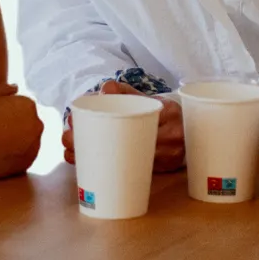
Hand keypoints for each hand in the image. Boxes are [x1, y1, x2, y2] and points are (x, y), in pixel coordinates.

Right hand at [0, 82, 43, 182]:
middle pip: (28, 122)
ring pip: (28, 139)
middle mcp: (37, 124)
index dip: (5, 112)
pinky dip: (17, 154)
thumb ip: (4, 88)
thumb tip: (16, 87)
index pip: (23, 106)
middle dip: (16, 125)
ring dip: (18, 139)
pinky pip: (26, 154)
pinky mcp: (29, 162)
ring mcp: (35, 145)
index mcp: (28, 105)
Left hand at [61, 81, 184, 171]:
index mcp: (169, 113)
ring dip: (94, 157)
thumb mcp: (147, 97)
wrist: (191, 129)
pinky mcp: (164, 171)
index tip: (74, 122)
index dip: (100, 123)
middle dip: (90, 143)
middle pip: (126, 144)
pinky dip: (108, 167)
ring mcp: (169, 157)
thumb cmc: (163, 110)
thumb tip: (104, 88)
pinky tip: (88, 164)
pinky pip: (132, 170)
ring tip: (70, 152)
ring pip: (126, 160)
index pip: (133, 118)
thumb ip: (125, 91)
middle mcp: (172, 137)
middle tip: (66, 139)